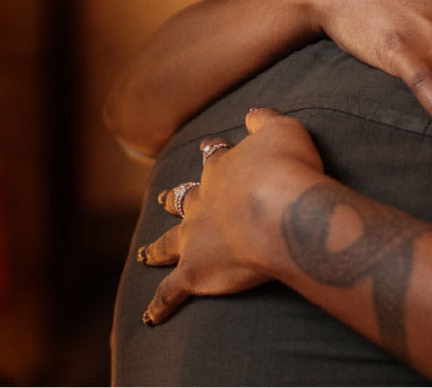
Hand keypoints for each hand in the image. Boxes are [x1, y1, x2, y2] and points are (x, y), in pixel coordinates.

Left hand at [137, 108, 325, 324]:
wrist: (279, 210)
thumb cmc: (286, 168)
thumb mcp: (283, 129)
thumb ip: (264, 121)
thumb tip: (251, 113)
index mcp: (222, 169)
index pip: (215, 158)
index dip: (214, 154)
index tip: (210, 148)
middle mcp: (202, 202)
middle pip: (182, 200)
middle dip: (173, 200)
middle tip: (162, 200)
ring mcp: (194, 238)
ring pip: (169, 243)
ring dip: (156, 250)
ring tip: (145, 255)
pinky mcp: (194, 272)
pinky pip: (171, 292)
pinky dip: (160, 305)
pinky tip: (150, 318)